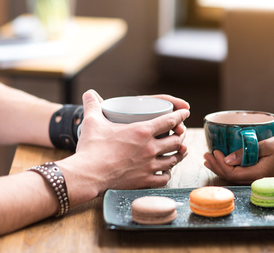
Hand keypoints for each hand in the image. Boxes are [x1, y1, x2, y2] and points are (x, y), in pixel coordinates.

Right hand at [58, 90, 189, 204]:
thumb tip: (89, 93)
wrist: (88, 174)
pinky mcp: (145, 180)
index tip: (185, 113)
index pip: (169, 120)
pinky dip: (167, 174)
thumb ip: (93, 106)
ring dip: (178, 154)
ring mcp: (149, 166)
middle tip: (180, 134)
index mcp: (142, 131)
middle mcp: (150, 148)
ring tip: (180, 151)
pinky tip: (166, 171)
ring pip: (174, 159)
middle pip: (176, 140)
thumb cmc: (91, 148)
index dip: (180, 115)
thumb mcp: (92, 122)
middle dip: (181, 136)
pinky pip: (164, 178)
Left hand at [204, 133, 273, 183]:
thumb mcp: (267, 145)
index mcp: (258, 173)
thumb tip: (228, 158)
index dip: (220, 164)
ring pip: (236, 176)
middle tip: (205, 155)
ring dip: (222, 167)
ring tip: (210, 159)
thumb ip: (247, 152)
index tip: (213, 151)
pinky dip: (231, 167)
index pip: (232, 173)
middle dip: (216, 166)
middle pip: (231, 177)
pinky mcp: (262, 173)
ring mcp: (260, 177)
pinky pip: (242, 173)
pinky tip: (226, 160)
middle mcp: (258, 179)